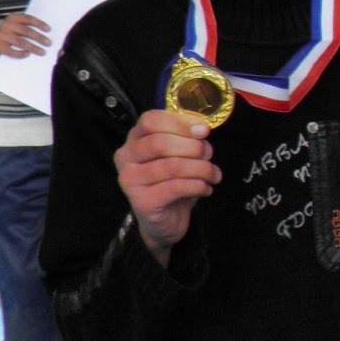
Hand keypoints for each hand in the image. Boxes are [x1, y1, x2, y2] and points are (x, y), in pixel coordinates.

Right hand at [0, 12, 49, 59]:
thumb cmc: (12, 31)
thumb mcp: (18, 25)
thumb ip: (29, 27)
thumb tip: (46, 36)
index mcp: (13, 17)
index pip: (28, 19)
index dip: (39, 24)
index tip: (49, 30)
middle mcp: (6, 25)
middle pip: (26, 31)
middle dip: (39, 37)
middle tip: (49, 43)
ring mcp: (1, 35)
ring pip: (20, 41)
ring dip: (33, 47)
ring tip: (42, 52)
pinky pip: (11, 51)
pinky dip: (20, 53)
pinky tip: (28, 54)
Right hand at [114, 110, 221, 263]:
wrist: (165, 220)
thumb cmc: (174, 181)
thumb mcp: (180, 155)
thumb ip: (187, 138)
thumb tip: (201, 129)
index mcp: (134, 139)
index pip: (151, 120)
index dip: (180, 122)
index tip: (204, 130)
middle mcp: (126, 157)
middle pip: (161, 143)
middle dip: (194, 147)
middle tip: (209, 155)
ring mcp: (130, 180)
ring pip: (173, 166)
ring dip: (202, 169)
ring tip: (213, 175)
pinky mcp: (142, 201)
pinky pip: (176, 187)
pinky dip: (198, 186)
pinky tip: (206, 188)